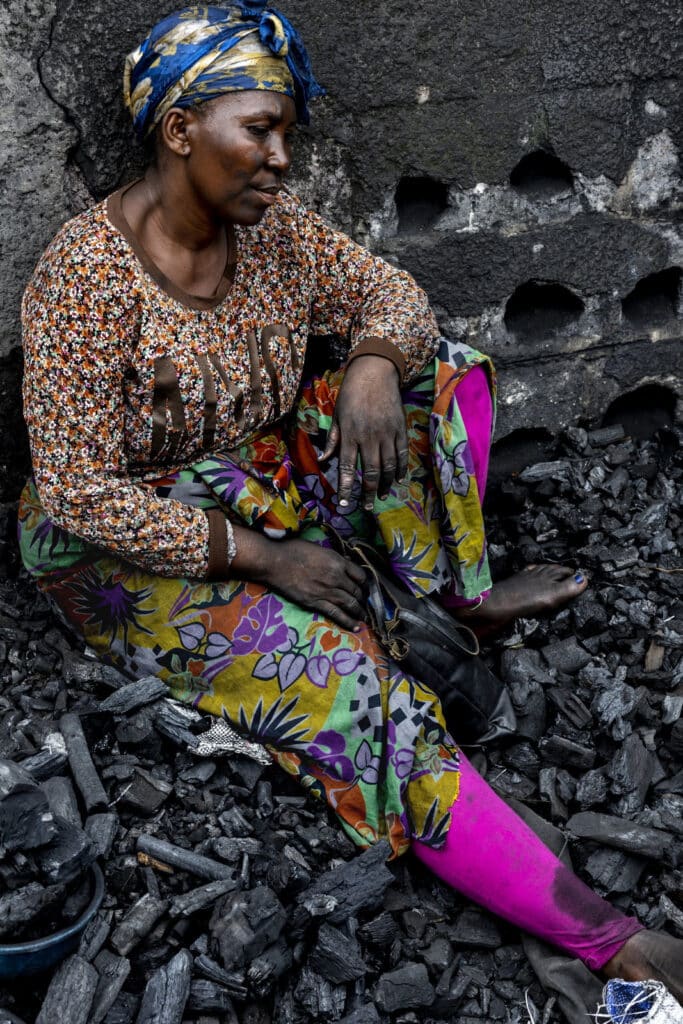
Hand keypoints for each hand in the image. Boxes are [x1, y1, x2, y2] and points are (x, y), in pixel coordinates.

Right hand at [266, 538, 366, 630]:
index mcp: (338, 562)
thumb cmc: (293, 550)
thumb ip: (333, 557)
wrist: (275, 562)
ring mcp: (327, 591)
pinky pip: (336, 614)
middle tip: (365, 604)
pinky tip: (356, 627)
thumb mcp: (318, 548)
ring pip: (350, 604)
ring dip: (359, 612)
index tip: (365, 587)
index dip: (365, 583)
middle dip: (363, 599)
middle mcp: (336, 577)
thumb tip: (344, 563)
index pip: (361, 575)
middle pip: (357, 591)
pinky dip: (348, 621)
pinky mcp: (315, 603)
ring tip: (364, 617)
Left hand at [320, 355, 407, 510]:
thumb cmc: (351, 394)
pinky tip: (398, 480)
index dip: (345, 487)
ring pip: (388, 466)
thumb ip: (332, 440)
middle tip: (366, 506)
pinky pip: (402, 453)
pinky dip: (401, 469)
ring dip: (384, 484)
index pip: (346, 467)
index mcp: (349, 434)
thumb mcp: (337, 415)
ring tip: (380, 496)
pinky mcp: (400, 428)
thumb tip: (322, 460)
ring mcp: (386, 433)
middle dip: (367, 492)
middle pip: (369, 471)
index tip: (344, 502)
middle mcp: (368, 436)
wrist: (375, 373)